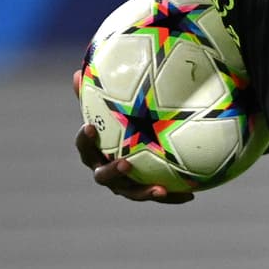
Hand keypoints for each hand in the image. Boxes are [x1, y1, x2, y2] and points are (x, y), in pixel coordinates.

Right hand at [72, 70, 193, 204]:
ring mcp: (123, 185)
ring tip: (160, 190)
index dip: (85, 139)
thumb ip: (94, 94)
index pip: (84, 147)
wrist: (131, 148)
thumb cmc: (115, 123)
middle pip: (103, 176)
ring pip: (130, 192)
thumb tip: (77, 71)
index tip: (90, 126)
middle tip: (125, 163)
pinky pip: (155, 195)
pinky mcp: (142, 190)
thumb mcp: (106, 108)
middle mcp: (104, 171)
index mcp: (93, 152)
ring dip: (144, 192)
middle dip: (113, 172)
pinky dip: (172, 196)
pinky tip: (190, 196)